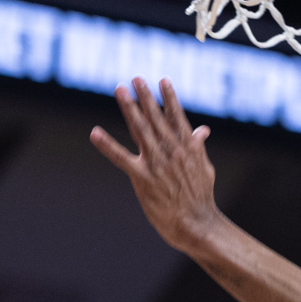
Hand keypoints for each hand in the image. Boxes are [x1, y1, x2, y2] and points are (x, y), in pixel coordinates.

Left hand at [90, 78, 222, 252]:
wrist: (195, 223)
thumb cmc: (201, 198)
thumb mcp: (205, 168)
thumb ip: (199, 147)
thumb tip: (203, 130)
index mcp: (188, 147)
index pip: (176, 116)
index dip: (169, 97)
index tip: (162, 80)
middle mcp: (171, 150)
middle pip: (156, 117)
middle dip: (145, 96)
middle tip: (136, 78)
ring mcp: (156, 162)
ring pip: (140, 130)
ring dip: (129, 108)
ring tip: (121, 90)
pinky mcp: (142, 177)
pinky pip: (120, 158)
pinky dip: (107, 145)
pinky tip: (95, 133)